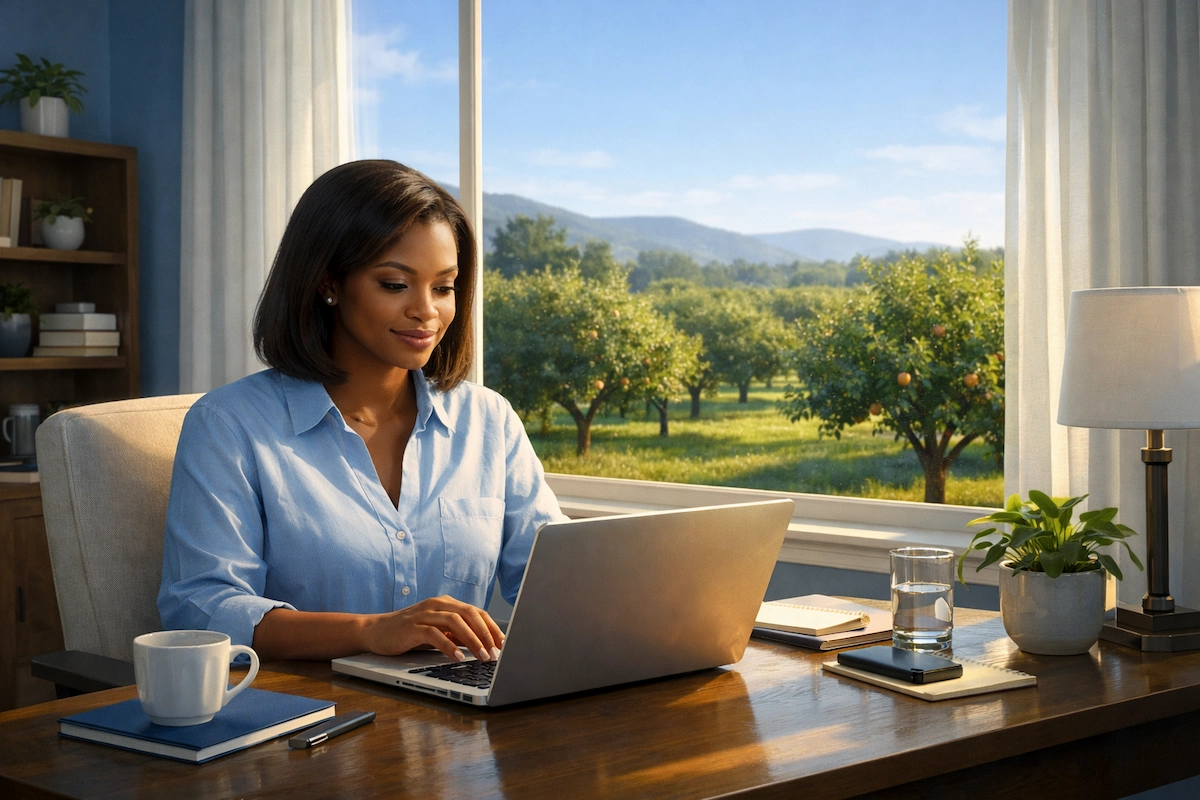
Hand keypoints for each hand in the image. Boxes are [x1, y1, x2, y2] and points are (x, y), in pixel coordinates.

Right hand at [361, 595, 503, 662]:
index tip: (504, 645)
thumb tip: (484, 645)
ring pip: (455, 622)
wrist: (377, 631)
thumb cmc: (410, 632)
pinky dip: (448, 646)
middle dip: (487, 634)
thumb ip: (458, 634)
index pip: (477, 613)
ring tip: (482, 656)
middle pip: (470, 614)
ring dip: (472, 640)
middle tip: (496, 653)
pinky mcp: (412, 627)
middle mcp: (438, 604)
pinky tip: (458, 657)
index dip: (493, 628)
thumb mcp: (439, 632)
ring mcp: (425, 614)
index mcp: (448, 603)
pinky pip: (434, 634)